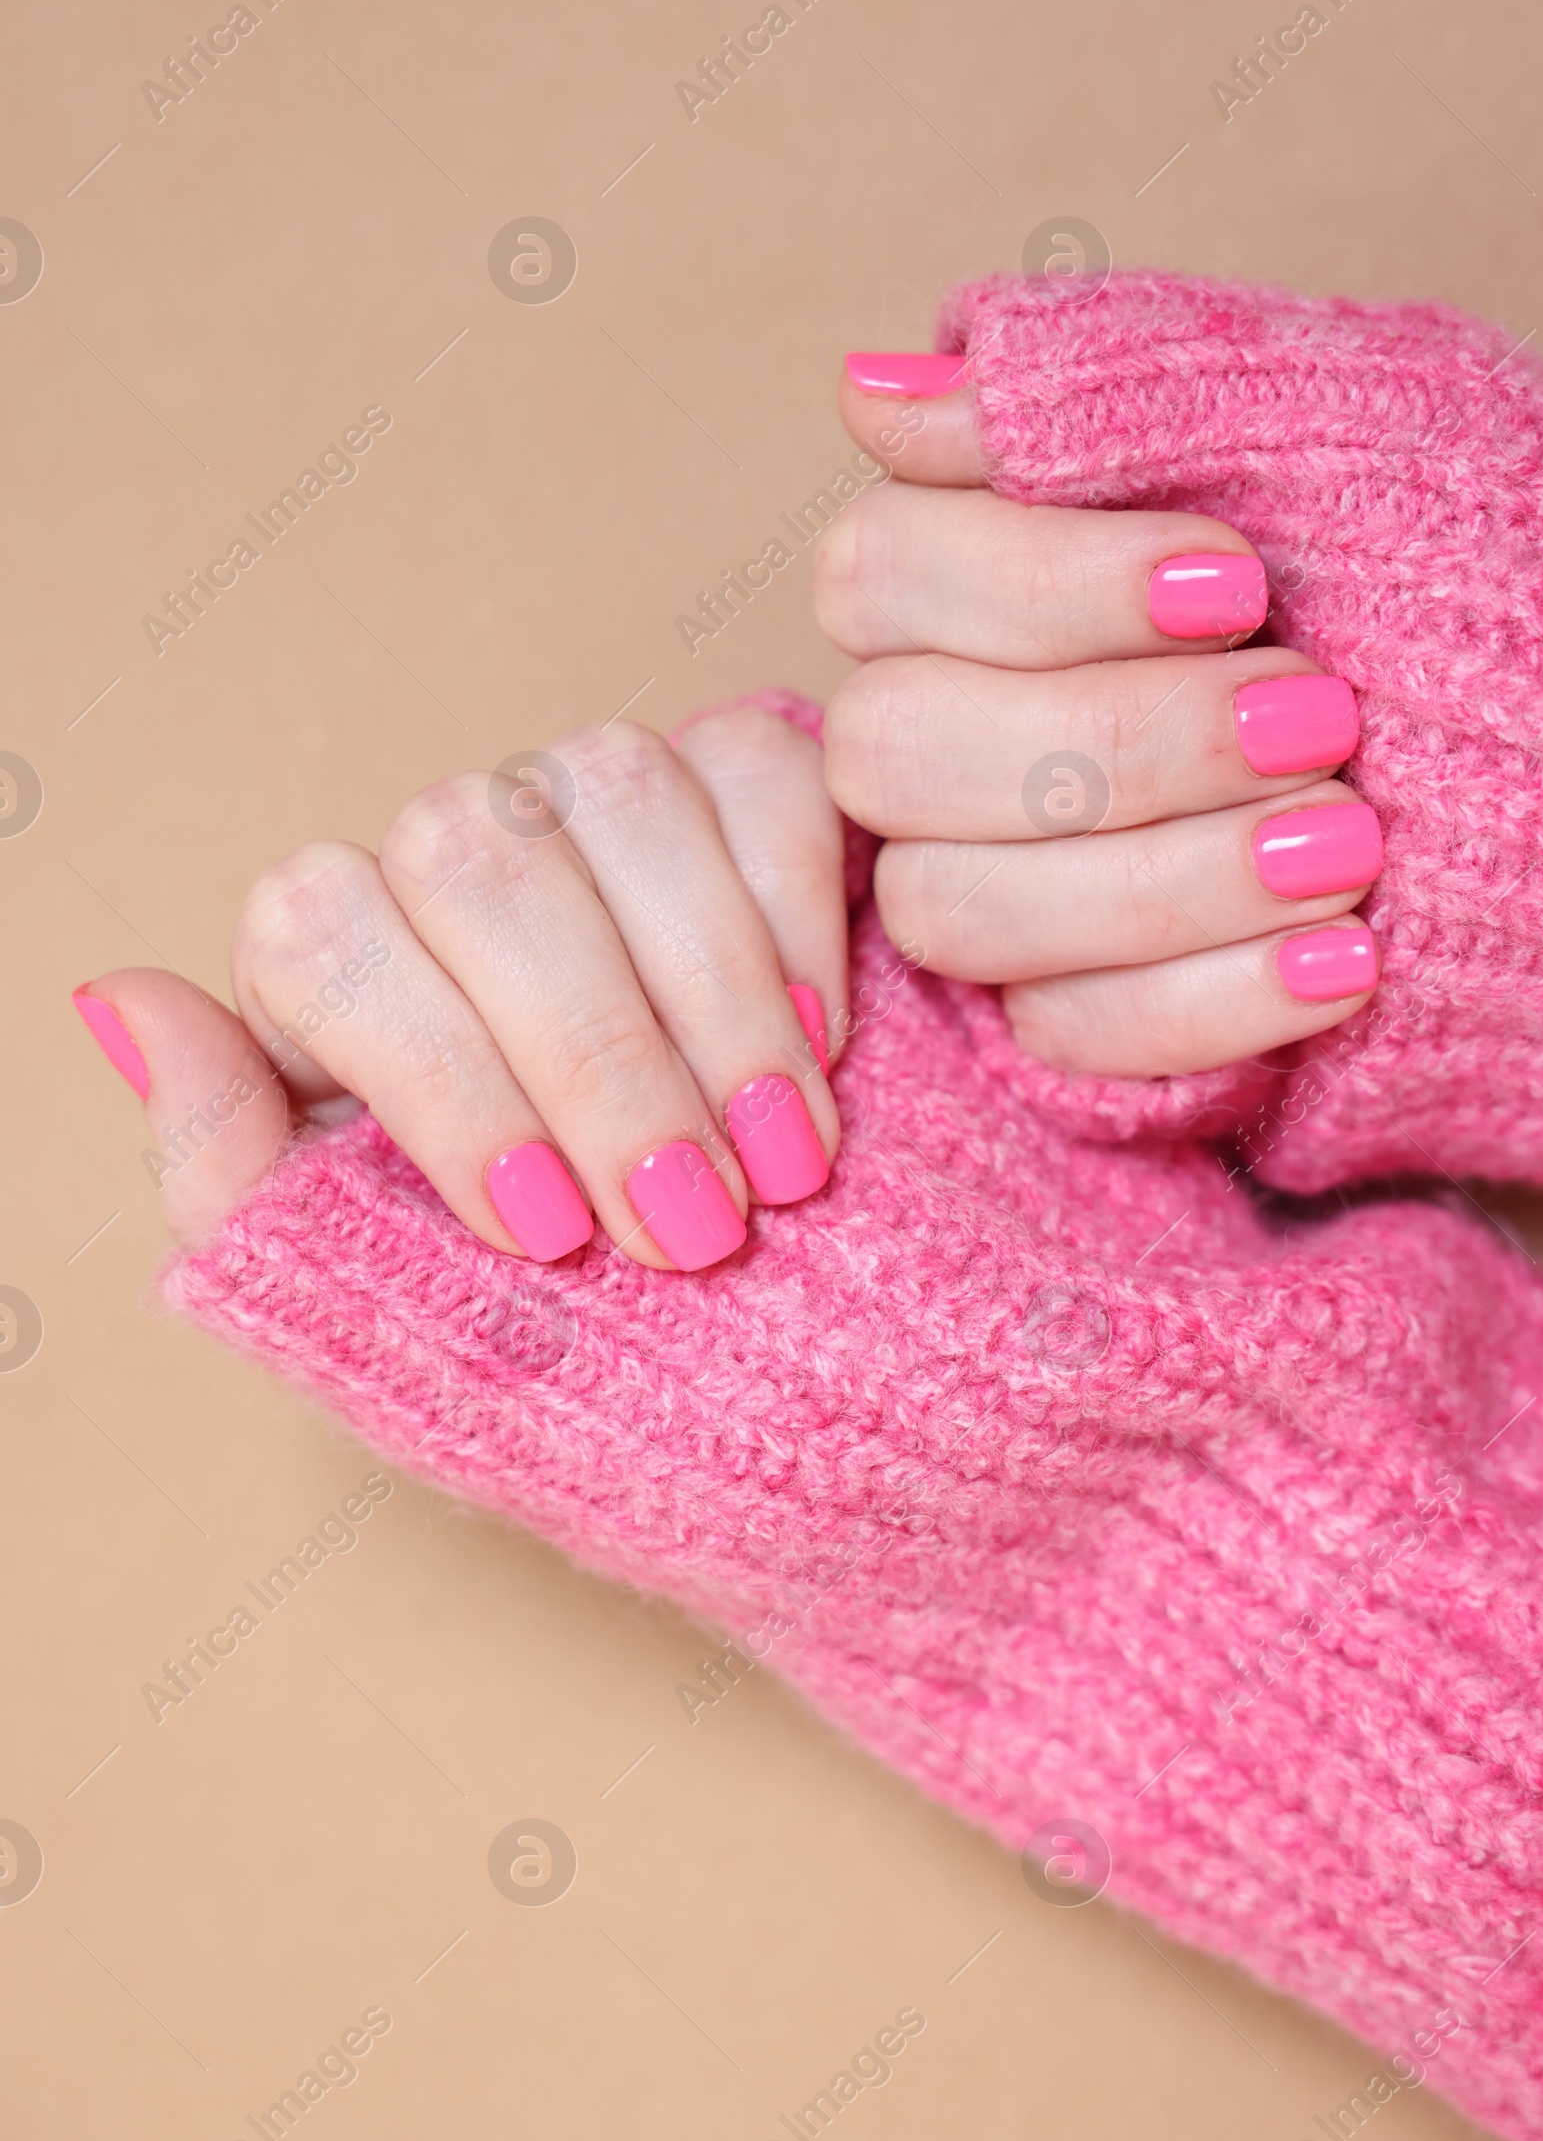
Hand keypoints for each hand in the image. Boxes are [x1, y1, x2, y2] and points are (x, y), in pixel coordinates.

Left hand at [72, 707, 844, 1267]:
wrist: (746, 1372)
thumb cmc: (542, 1332)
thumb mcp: (364, 1301)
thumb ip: (230, 1170)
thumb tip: (121, 999)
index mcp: (327, 962)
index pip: (323, 929)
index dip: (439, 1077)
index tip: (545, 1233)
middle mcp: (450, 855)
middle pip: (479, 855)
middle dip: (596, 1055)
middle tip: (691, 1226)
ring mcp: (595, 807)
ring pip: (619, 789)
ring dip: (711, 992)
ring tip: (781, 1160)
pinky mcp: (745, 790)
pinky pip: (764, 767)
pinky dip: (798, 904)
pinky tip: (823, 1045)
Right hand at [818, 353, 1381, 1077]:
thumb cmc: (1488, 550)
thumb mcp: (1329, 406)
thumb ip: (1099, 374)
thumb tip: (874, 396)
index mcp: (995, 560)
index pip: (878, 572)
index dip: (1035, 588)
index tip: (1235, 584)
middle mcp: (969, 723)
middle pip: (891, 752)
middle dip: (1120, 745)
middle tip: (1321, 719)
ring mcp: (1012, 877)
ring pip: (953, 909)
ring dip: (1164, 879)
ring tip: (1354, 844)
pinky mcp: (1083, 1009)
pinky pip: (1062, 1036)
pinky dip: (1206, 1000)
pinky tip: (1346, 961)